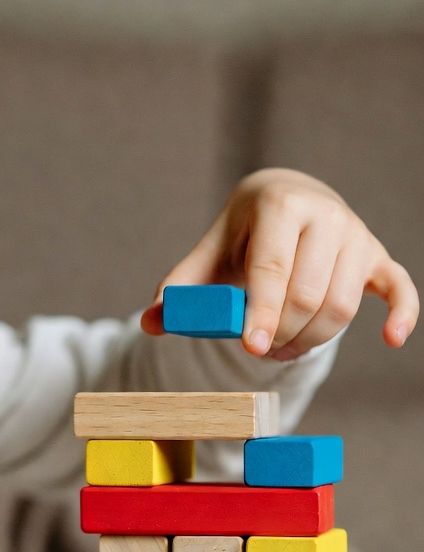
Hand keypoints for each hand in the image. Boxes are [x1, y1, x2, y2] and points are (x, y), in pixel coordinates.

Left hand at [141, 168, 418, 359]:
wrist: (286, 199)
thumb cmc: (243, 234)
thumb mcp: (210, 252)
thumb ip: (182, 286)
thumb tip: (152, 321)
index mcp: (279, 206)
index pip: (273, 268)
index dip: (262, 311)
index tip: (251, 346)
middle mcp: (325, 215)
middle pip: (308, 295)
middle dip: (282, 333)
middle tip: (259, 352)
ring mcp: (356, 235)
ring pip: (342, 304)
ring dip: (312, 338)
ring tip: (282, 349)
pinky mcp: (378, 256)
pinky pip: (400, 288)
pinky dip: (402, 314)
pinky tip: (391, 339)